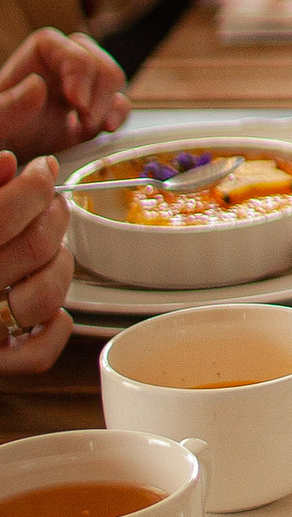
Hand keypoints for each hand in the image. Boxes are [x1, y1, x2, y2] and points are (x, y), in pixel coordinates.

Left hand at [0, 30, 127, 156]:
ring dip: (109, 103)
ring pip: (111, 78)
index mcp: (35, 60)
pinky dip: (119, 115)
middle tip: (86, 117)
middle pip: (96, 58)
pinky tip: (106, 128)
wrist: (5, 164)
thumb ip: (9, 105)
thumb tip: (38, 85)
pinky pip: (118, 104)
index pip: (65, 47)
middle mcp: (60, 71)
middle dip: (99, 88)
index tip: (76, 98)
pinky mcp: (90, 116)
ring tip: (89, 125)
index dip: (77, 68)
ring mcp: (78, 92)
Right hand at [0, 149, 73, 378]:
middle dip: (54, 216)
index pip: (5, 212)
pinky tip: (48, 305)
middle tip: (52, 204)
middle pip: (36, 247)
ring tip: (49, 251)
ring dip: (60, 267)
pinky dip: (56, 327)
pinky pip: (39, 353)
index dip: (35, 183)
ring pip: (46, 297)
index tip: (43, 168)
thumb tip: (7, 163)